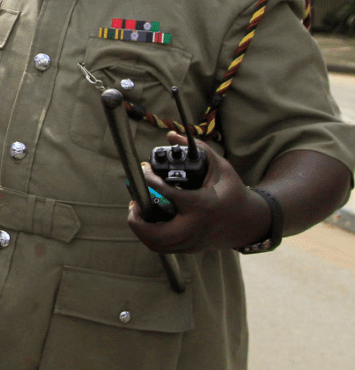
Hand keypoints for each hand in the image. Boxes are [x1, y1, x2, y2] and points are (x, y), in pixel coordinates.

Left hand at [127, 132, 267, 252]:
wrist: (249, 222)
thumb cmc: (233, 191)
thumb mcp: (220, 167)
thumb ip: (196, 149)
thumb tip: (170, 136)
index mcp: (201, 205)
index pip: (166, 193)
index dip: (149, 180)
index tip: (144, 170)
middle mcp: (195, 228)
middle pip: (156, 233)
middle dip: (137, 218)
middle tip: (135, 201)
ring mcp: (192, 242)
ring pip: (156, 244)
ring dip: (141, 227)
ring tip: (139, 209)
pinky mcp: (189, 248)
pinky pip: (162, 247)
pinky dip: (149, 234)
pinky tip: (149, 219)